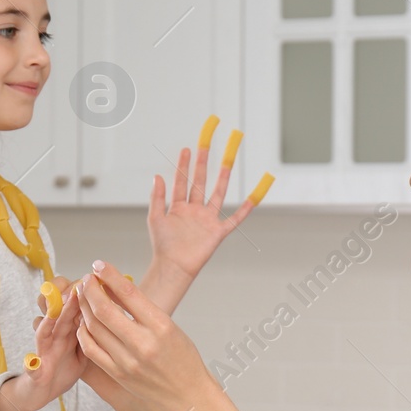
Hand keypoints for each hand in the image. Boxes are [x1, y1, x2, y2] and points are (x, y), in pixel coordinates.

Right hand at [0, 279, 87, 410]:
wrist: (42, 391)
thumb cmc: (65, 367)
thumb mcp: (83, 348)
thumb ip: (94, 332)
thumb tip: (118, 317)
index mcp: (68, 329)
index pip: (74, 306)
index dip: (83, 295)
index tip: (97, 284)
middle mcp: (54, 335)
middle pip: (58, 312)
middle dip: (67, 300)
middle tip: (78, 287)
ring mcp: (44, 351)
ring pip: (43, 331)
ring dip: (47, 320)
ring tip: (53, 310)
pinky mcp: (35, 371)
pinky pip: (33, 368)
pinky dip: (32, 365)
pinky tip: (33, 361)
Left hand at [74, 260, 209, 410]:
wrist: (187, 395)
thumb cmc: (182, 358)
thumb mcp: (169, 327)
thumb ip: (143, 309)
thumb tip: (115, 287)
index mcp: (161, 326)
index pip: (129, 293)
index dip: (110, 275)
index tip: (99, 265)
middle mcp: (143, 343)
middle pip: (104, 309)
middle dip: (90, 289)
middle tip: (85, 279)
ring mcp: (127, 361)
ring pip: (94, 327)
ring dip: (83, 307)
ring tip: (82, 297)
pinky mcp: (117, 374)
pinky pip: (91, 349)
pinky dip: (84, 331)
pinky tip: (84, 322)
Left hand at [146, 118, 262, 286]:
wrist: (173, 267)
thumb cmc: (162, 246)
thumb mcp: (155, 218)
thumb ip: (157, 197)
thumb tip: (157, 176)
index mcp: (178, 206)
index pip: (182, 180)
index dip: (184, 165)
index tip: (187, 148)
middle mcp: (194, 210)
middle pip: (200, 181)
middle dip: (203, 162)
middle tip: (207, 143)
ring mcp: (207, 219)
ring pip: (218, 193)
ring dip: (223, 176)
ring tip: (228, 159)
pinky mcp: (218, 232)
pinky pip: (235, 218)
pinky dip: (246, 208)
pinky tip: (256, 196)